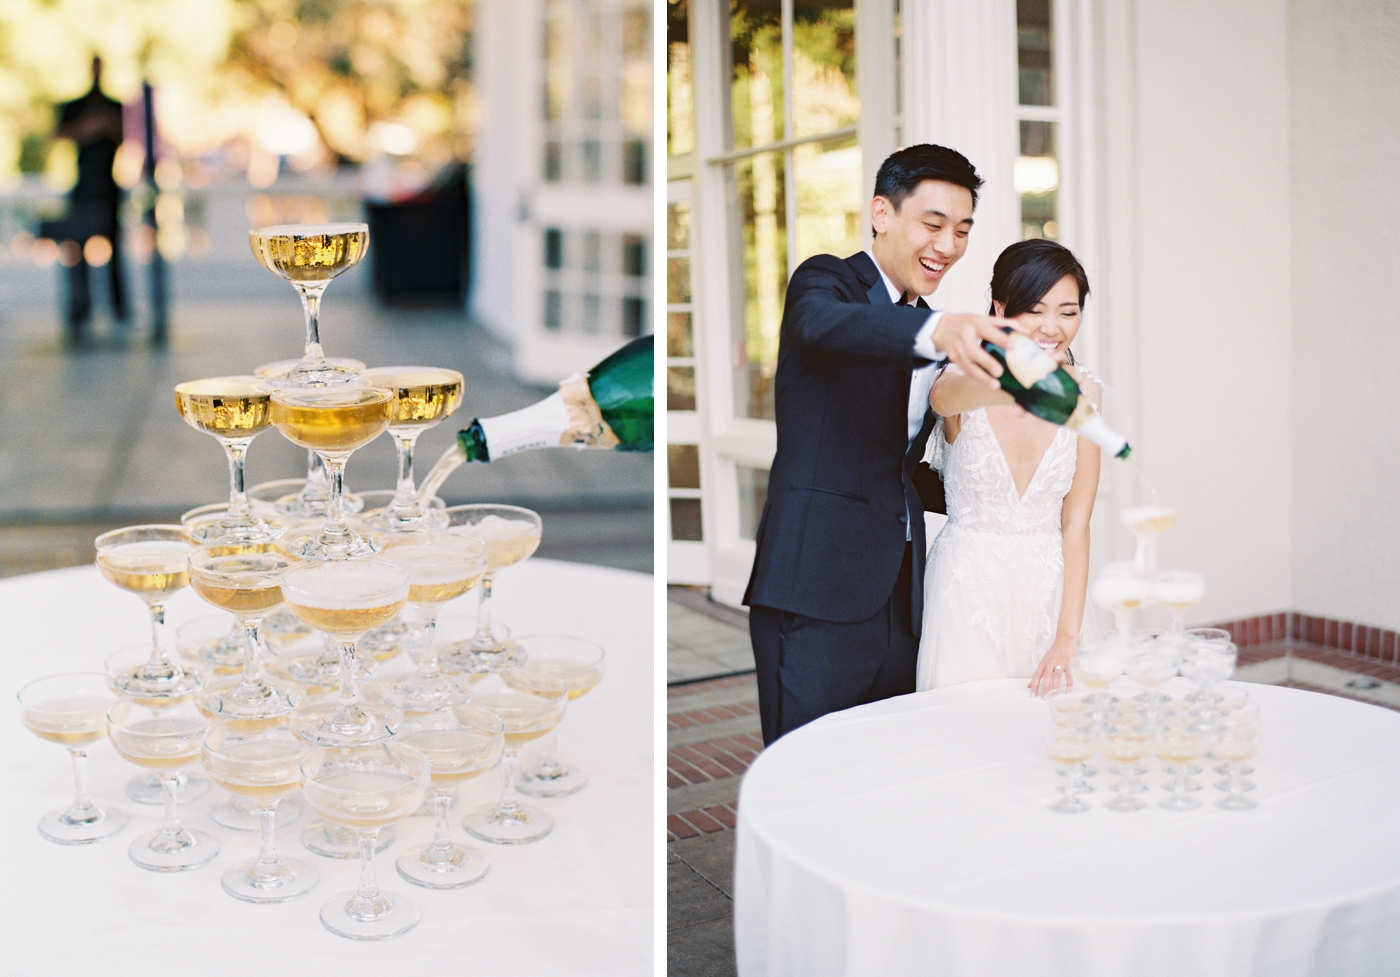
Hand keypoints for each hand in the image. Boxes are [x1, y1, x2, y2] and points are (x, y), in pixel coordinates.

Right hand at [931, 313, 1064, 388]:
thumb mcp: (986, 319)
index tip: (1013, 347)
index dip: (1000, 338)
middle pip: (974, 350)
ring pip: (967, 364)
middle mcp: (965, 334)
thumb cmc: (971, 323)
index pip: (988, 330)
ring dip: (981, 376)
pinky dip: (976, 377)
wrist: (943, 326)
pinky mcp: (952, 357)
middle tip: (1000, 372)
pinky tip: (986, 383)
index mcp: (976, 322)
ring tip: (995, 385)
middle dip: (987, 362)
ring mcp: (957, 347)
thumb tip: (1027, 334)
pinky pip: (964, 369)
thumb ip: (1006, 325)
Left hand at [1029, 635, 1075, 696]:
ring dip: (1055, 686)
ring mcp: (1060, 663)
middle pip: (1046, 676)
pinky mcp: (1069, 663)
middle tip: (1044, 697)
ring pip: (1056, 675)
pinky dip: (1069, 683)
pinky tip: (1068, 690)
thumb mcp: (1044, 661)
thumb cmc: (1054, 652)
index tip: (1032, 694)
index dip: (1034, 685)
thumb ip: (1037, 674)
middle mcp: (1050, 663)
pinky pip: (1069, 674)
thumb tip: (1029, 685)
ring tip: (1054, 695)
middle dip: (1045, 687)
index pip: (1036, 675)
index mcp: (1043, 663)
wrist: (1065, 640)